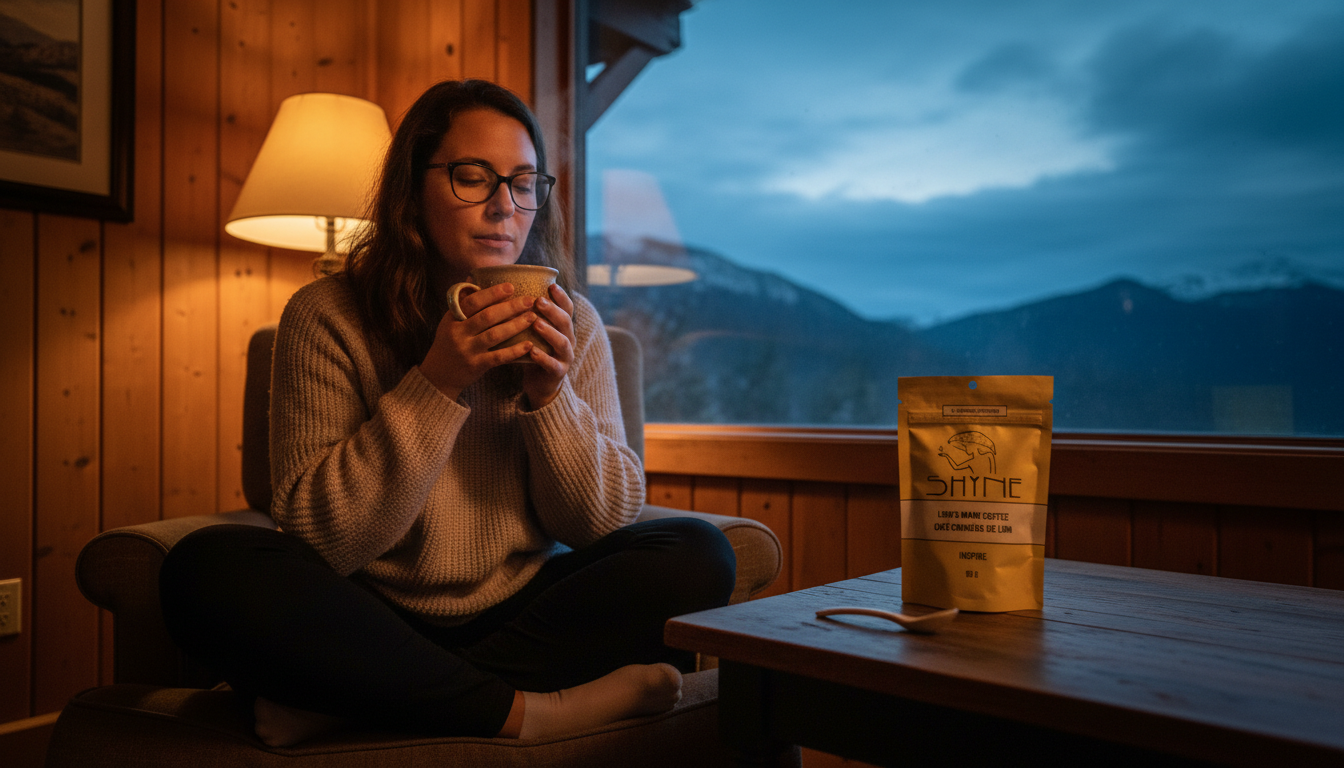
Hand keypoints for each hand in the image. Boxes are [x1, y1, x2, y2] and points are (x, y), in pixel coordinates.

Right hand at [419, 283, 537, 399]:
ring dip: (516, 325)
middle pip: (487, 316)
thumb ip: (462, 302)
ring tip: (532, 317)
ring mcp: (468, 350)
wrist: (438, 375)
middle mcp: (459, 333)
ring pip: (495, 335)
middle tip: (529, 300)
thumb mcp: (449, 321)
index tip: (511, 286)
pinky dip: (514, 351)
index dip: (492, 293)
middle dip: (510, 307)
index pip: (472, 301)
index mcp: (453, 318)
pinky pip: (498, 357)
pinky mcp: (476, 366)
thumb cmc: (448, 343)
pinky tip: (529, 344)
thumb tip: (472, 277)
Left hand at [520, 283, 575, 408]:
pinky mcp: (558, 372)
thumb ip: (528, 314)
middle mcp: (568, 339)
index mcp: (563, 327)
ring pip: (562, 342)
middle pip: (565, 322)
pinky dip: (542, 357)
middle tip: (538, 301)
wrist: (539, 383)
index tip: (551, 285)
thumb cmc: (533, 350)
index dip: (561, 297)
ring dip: (549, 332)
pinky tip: (531, 351)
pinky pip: (552, 364)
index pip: (567, 308)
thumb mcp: (533, 331)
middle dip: (552, 310)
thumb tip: (506, 291)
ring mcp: (565, 357)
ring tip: (536, 323)